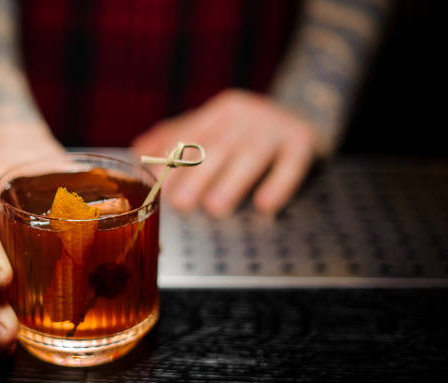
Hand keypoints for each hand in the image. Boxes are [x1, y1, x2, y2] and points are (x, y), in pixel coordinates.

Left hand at [132, 89, 321, 216]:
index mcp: (221, 110)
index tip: (157, 187)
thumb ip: (178, 136)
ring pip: (250, 156)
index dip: (172, 161)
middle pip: (217, 146)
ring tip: (215, 208)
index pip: (191, 136)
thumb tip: (138, 150)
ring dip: (232, 183)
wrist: (308, 115)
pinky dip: (278, 185)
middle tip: (181, 204)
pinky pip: (291, 164)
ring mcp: (276, 126)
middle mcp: (247, 114)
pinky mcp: (304, 141)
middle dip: (196, 176)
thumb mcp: (216, 125)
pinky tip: (264, 206)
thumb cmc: (250, 130)